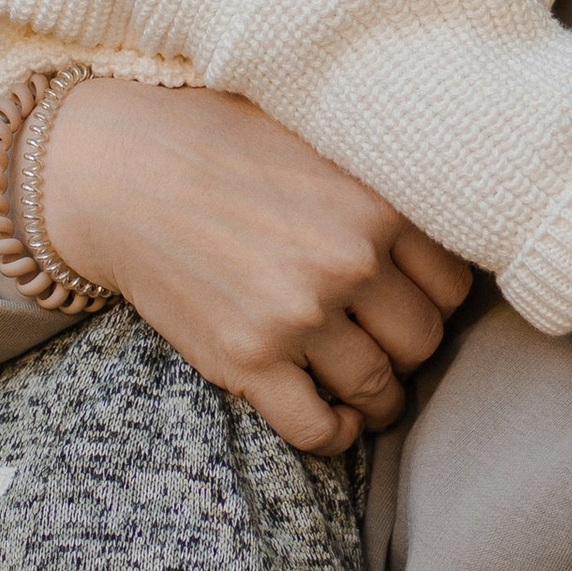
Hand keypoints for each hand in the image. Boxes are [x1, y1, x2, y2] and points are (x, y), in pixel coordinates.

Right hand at [34, 79, 470, 453]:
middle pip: (422, 342)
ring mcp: (299, 316)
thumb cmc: (216, 142)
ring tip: (363, 389)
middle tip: (381, 342)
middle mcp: (348, 261)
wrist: (118, 171)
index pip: (454, 284)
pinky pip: (316, 428)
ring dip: (377, 399)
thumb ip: (375, 177)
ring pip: (379, 389)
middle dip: (406, 348)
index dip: (434, 298)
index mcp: (376, 203)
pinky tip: (333, 420)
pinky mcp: (248, 361)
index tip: (410, 301)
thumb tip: (432, 194)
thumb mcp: (315, 134)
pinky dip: (334, 436)